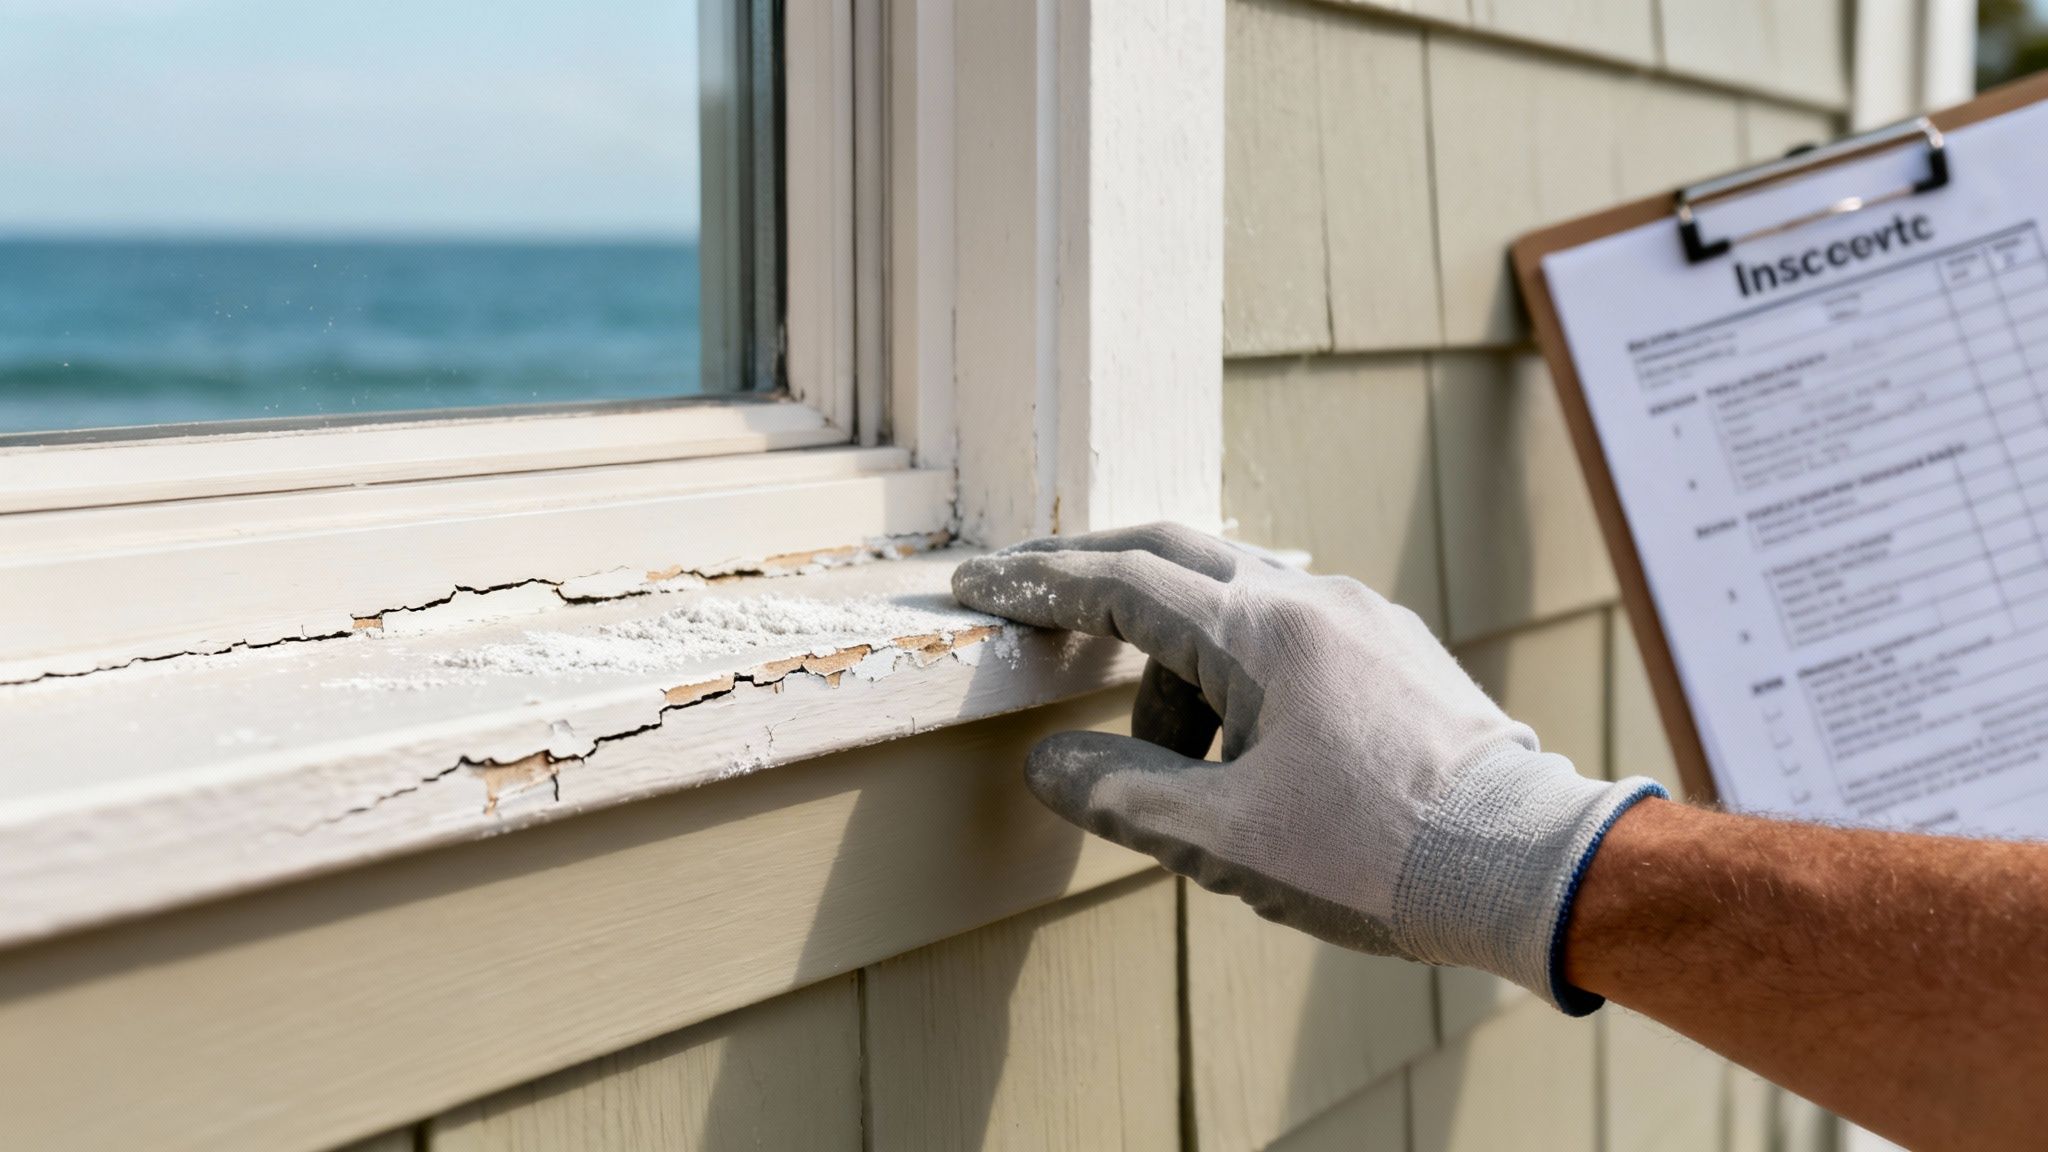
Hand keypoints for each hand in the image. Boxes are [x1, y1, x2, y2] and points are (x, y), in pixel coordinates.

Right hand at [952, 523, 1663, 1012]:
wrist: (1529, 867)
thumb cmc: (1378, 855)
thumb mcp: (1225, 840)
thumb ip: (1123, 793)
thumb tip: (1047, 764)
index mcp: (1263, 632)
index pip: (1122, 584)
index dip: (1039, 584)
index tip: (978, 582)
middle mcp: (1313, 600)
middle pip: (1174, 556)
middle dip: (1093, 575)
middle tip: (1029, 594)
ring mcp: (1363, 618)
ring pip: (1235, 604)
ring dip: (1176, 662)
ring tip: (1173, 770)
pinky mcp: (1397, 651)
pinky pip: (1288, 629)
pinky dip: (1235, 666)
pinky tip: (1241, 743)